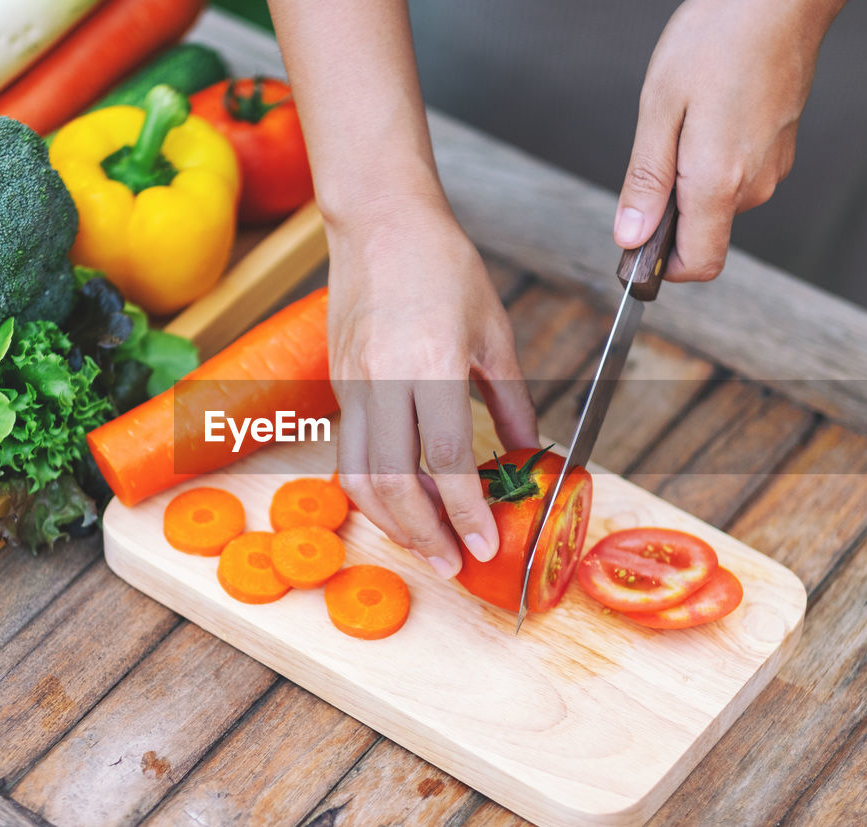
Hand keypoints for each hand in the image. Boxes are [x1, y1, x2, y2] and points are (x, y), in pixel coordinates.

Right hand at [326, 193, 536, 578]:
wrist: (379, 222)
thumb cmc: (443, 265)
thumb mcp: (494, 330)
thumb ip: (511, 398)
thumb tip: (529, 451)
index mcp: (429, 361)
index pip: (445, 457)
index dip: (466, 509)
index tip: (485, 544)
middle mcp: (382, 378)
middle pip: (394, 481)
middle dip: (425, 534)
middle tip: (453, 564)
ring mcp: (351, 383)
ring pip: (359, 476)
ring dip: (393, 522)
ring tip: (427, 544)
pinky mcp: (337, 385)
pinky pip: (349, 454)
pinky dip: (374, 490)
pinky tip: (403, 502)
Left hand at [614, 0, 841, 279]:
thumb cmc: (718, 38)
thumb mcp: (659, 108)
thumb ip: (646, 180)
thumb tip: (631, 236)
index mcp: (720, 181)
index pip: (698, 264)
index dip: (664, 268)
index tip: (637, 246)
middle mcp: (754, 184)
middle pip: (703, 231)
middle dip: (670, 208)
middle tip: (658, 147)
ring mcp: (773, 166)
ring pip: (719, 199)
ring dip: (692, 176)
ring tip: (687, 118)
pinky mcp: (780, 147)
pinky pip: (738, 171)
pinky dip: (715, 156)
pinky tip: (711, 110)